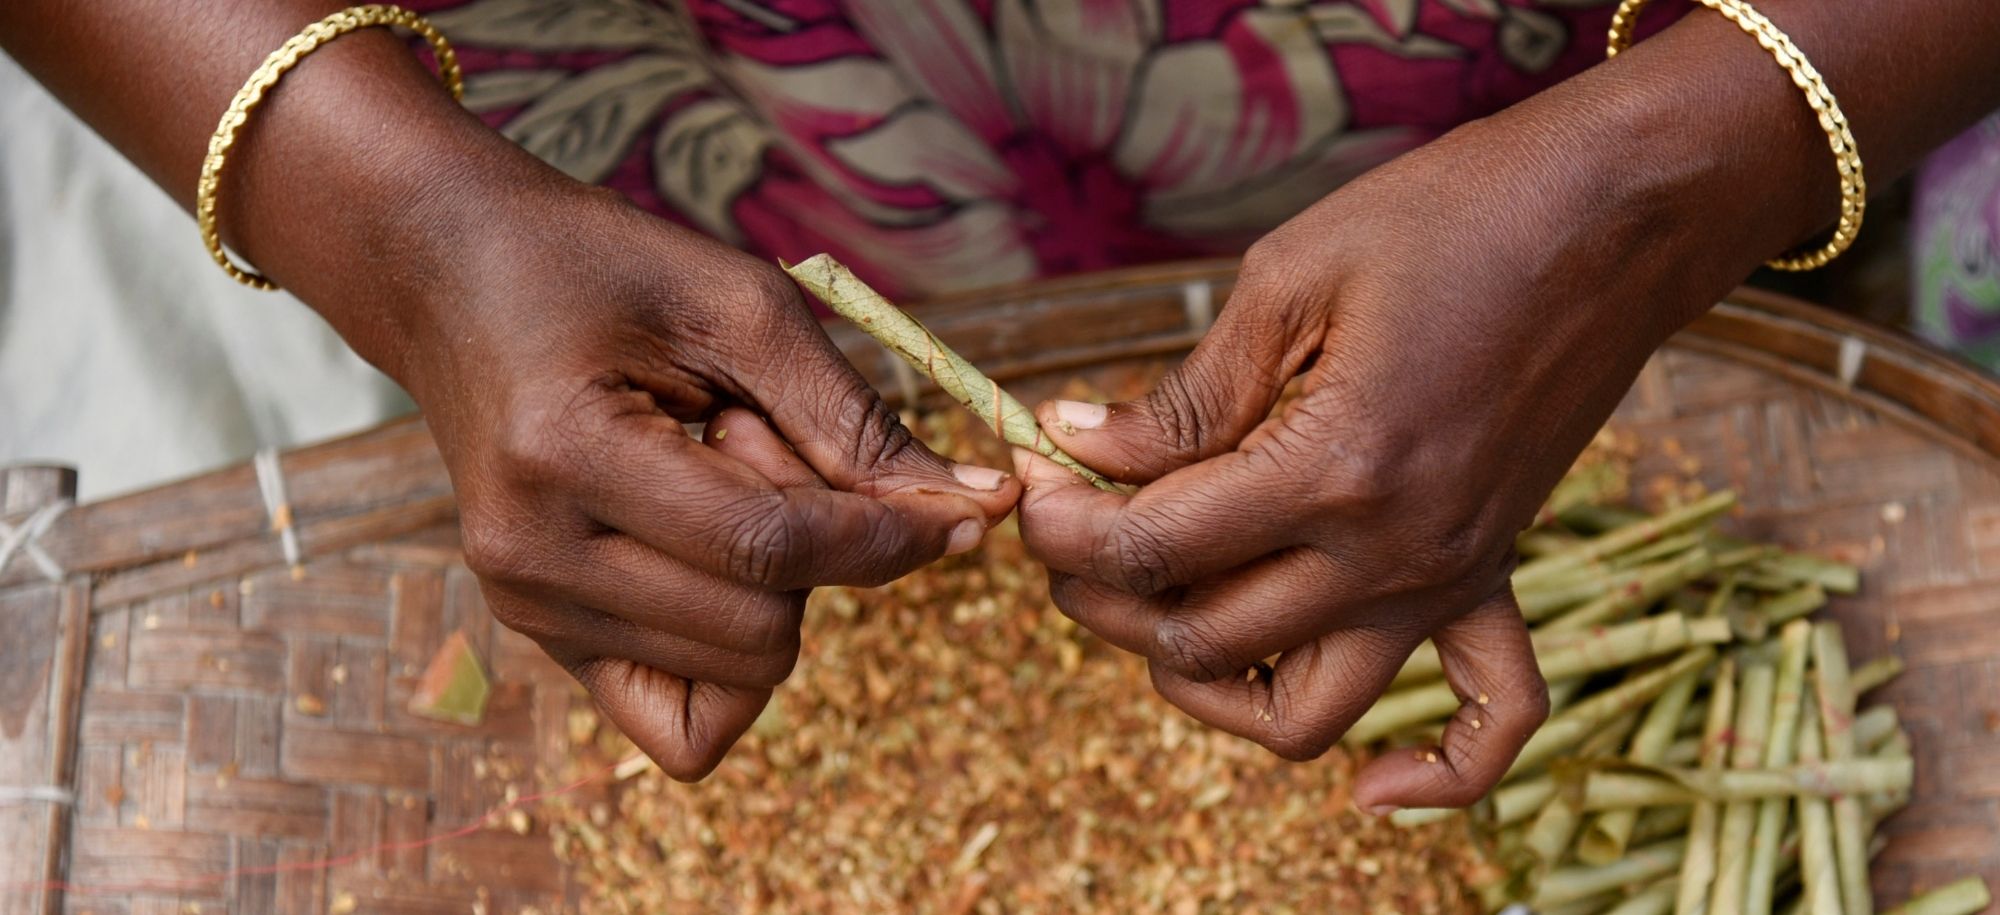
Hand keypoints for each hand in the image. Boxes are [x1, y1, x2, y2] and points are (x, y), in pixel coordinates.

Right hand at [339, 182, 1018, 779]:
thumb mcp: (738, 304)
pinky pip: (681, 720)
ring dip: (775, 589)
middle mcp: (530, 558)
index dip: (891, 536)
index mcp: (565, 455)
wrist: (451, 276)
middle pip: (763, 629)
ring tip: (714, 481)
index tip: (967, 506)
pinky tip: (718, 564)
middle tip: (757, 442)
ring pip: (739, 676)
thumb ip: (852, 416)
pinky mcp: (538, 637)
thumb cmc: (598, 268)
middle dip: (818, 549)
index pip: (771, 549)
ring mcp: (526, 610)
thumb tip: (972, 506)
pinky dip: (733, 662)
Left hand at [1013, 97, 1766, 810]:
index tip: (1030, 484)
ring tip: (1160, 609)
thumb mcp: (1287, 280)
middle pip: (1204, 640)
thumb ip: (1183, 395)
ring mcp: (1449, 577)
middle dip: (1105, 594)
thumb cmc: (1450, 217)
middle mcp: (1393, 554)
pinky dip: (1433, 774)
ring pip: (1305, 717)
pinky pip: (1490, 719)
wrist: (1613, 216)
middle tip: (1069, 529)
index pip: (1154, 547)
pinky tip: (1366, 785)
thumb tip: (1078, 446)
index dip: (1063, 525)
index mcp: (1333, 469)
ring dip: (1209, 688)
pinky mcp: (1493, 574)